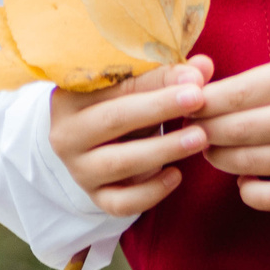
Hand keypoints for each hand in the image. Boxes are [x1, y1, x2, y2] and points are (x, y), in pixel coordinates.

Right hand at [48, 57, 216, 218]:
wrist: (99, 146)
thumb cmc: (124, 105)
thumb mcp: (140, 87)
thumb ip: (170, 75)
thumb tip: (202, 67)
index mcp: (72, 94)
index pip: (114, 84)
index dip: (156, 80)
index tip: (193, 79)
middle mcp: (67, 132)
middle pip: (113, 119)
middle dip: (158, 109)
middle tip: (198, 100)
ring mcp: (79, 169)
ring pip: (118, 162)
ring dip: (162, 149)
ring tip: (199, 137)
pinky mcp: (95, 197)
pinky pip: (121, 202)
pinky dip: (150, 192)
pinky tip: (177, 175)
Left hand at [196, 54, 269, 212]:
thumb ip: (254, 82)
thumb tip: (197, 99)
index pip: (237, 93)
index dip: (202, 102)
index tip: (185, 105)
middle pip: (237, 130)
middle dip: (203, 132)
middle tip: (191, 130)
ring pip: (247, 164)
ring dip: (219, 158)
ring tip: (214, 149)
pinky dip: (247, 190)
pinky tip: (245, 176)